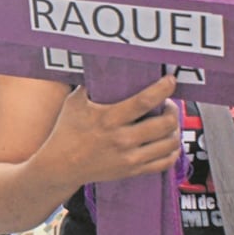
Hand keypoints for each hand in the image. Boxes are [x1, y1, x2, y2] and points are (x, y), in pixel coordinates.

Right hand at [45, 76, 180, 184]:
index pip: (144, 101)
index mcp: (108, 119)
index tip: (170, 81)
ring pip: (169, 143)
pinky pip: (164, 163)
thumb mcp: (74, 102)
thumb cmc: (66, 131)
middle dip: (172, 110)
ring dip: (174, 129)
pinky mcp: (132, 170)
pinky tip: (168, 143)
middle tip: (167, 104)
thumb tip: (102, 64)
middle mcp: (122, 139)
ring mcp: (129, 157)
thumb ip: (90, 84)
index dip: (163, 89)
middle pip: (164, 124)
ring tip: (168, 123)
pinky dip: (173, 152)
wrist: (60, 166)